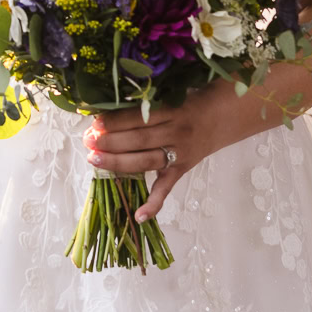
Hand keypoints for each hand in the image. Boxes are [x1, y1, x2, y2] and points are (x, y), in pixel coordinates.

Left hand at [86, 88, 236, 221]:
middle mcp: (176, 132)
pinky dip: (153, 204)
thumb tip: (105, 111)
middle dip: (110, 142)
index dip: (115, 122)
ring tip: (94, 160)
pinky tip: (138, 216)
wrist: (222, 115)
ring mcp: (180, 154)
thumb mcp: (169, 95)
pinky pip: (166, 189)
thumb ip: (144, 103)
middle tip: (88, 141)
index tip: (94, 123)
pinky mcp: (181, 170)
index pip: (138, 117)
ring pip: (146, 162)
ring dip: (117, 163)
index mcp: (172, 110)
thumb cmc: (188, 101)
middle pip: (139, 141)